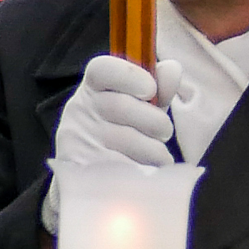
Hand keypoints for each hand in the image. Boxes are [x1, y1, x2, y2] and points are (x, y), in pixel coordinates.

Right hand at [42, 53, 188, 230]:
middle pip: (121, 106)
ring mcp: (76, 140)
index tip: (150, 89)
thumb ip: (160, 87)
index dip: (129, 75)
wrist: (92, 179)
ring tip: (153, 155)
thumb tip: (172, 68)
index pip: (102, 69)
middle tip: (163, 132)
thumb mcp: (143, 107)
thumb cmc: (123, 134)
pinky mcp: (80, 170)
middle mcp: (79, 110)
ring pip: (128, 140)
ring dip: (154, 150)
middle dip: (155, 121)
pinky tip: (143, 171)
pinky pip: (124, 167)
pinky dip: (144, 170)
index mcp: (93, 88)